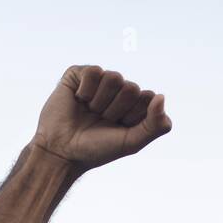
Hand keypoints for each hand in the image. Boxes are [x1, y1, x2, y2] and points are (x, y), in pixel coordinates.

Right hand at [32, 65, 170, 170]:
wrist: (61, 151)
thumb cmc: (95, 149)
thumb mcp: (131, 142)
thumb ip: (155, 125)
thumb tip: (160, 96)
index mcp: (132, 104)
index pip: (148, 97)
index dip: (133, 116)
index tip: (118, 129)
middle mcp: (117, 90)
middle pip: (132, 88)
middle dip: (115, 110)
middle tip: (100, 121)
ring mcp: (99, 81)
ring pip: (114, 77)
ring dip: (100, 102)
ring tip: (89, 111)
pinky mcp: (79, 74)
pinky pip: (94, 71)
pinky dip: (86, 90)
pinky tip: (78, 100)